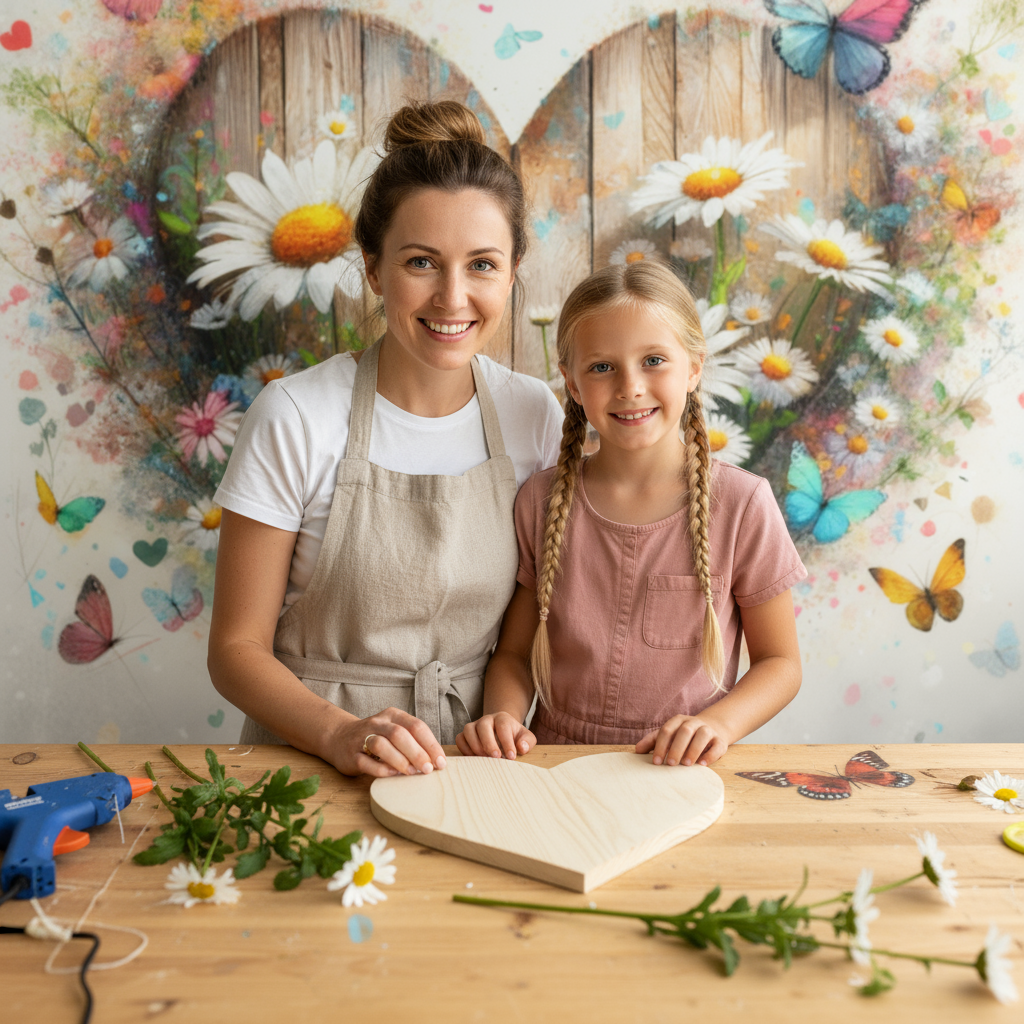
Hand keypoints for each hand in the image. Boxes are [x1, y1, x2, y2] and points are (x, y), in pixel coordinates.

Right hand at [329, 708, 447, 777]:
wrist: (339, 738)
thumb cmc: (376, 738)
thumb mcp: (394, 731)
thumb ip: (412, 741)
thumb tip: (436, 761)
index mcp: (393, 715)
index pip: (416, 726)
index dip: (431, 745)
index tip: (441, 762)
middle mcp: (377, 723)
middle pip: (400, 734)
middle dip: (417, 753)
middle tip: (428, 769)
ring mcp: (362, 738)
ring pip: (382, 745)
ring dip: (400, 760)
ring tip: (411, 772)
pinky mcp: (351, 755)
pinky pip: (366, 762)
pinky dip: (381, 769)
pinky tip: (392, 774)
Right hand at [456, 713, 535, 759]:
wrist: (502, 731)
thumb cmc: (514, 736)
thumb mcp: (526, 737)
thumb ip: (527, 741)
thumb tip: (521, 747)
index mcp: (502, 718)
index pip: (503, 726)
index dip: (507, 742)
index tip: (511, 757)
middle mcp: (486, 719)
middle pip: (483, 726)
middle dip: (489, 743)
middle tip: (496, 757)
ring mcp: (474, 726)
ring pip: (468, 730)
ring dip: (475, 745)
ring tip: (484, 759)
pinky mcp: (465, 734)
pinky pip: (460, 738)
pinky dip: (464, 748)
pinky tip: (474, 758)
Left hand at [636, 715, 728, 766]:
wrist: (711, 729)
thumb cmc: (683, 736)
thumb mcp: (668, 736)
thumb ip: (652, 741)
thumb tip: (636, 751)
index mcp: (677, 721)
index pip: (667, 730)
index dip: (660, 746)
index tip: (656, 762)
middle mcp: (693, 723)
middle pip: (684, 731)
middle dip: (676, 748)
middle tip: (671, 764)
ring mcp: (708, 730)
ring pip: (702, 735)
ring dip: (693, 749)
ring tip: (686, 764)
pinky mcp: (720, 740)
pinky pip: (717, 745)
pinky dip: (710, 755)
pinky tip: (702, 764)